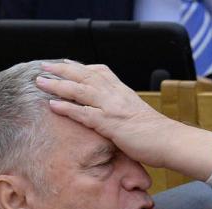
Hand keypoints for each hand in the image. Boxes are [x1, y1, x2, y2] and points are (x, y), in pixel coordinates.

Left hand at [35, 61, 211, 180]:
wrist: (171, 141)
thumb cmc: (157, 135)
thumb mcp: (139, 115)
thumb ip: (124, 111)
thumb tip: (115, 115)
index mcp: (123, 92)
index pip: (99, 72)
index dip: (80, 66)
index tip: (65, 63)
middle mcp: (116, 95)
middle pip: (85, 75)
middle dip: (63, 69)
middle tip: (45, 66)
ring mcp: (112, 108)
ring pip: (80, 90)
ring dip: (58, 85)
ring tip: (41, 81)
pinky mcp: (110, 123)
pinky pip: (84, 113)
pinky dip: (67, 107)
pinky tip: (53, 104)